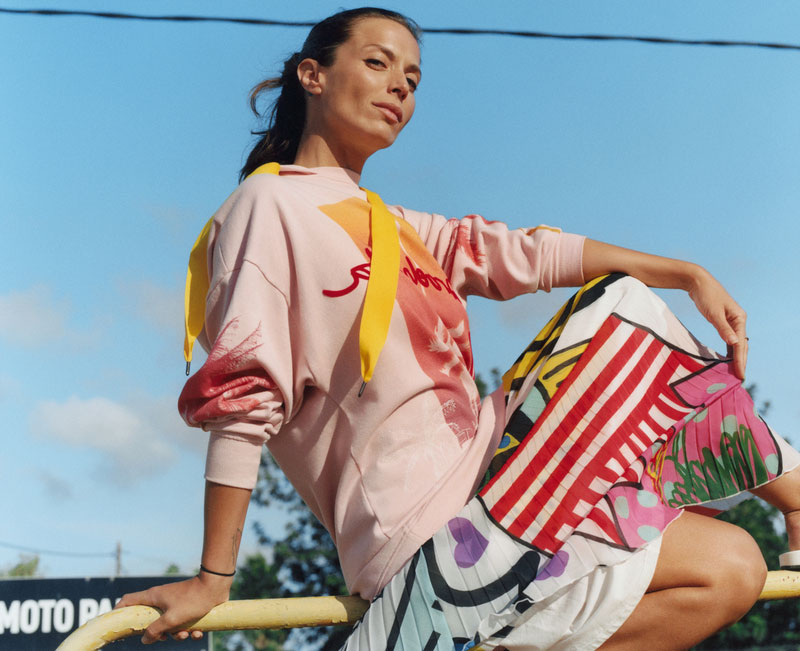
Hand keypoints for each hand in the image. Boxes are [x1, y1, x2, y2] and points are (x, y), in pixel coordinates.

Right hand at [114, 574, 230, 643]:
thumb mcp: (171, 619)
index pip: (128, 601)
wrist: (216, 588)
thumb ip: (155, 630)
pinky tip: (198, 631)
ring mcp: (174, 603)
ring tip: (188, 632)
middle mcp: (161, 599)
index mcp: (153, 597)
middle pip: (150, 621)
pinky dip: (190, 630)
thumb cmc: (192, 601)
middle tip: (165, 636)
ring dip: (178, 634)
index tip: (118, 626)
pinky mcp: (187, 607)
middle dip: (159, 633)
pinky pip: (183, 623)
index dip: (119, 612)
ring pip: (169, 625)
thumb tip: (145, 640)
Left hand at [686, 266, 747, 379]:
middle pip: (741, 345)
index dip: (740, 360)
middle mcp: (738, 320)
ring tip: (734, 373)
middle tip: (739, 378)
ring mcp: (731, 321)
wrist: (697, 282)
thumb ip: (723, 328)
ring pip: (735, 343)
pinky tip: (726, 360)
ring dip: (735, 357)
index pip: (741, 344)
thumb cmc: (706, 295)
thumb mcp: (714, 313)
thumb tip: (734, 344)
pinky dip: (728, 350)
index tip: (740, 374)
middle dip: (740, 362)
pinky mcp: (723, 322)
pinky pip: (728, 339)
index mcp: (739, 318)